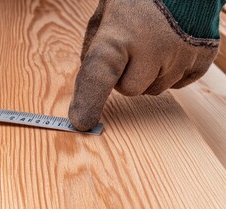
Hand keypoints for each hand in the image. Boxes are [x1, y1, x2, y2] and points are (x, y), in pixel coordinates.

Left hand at [68, 0, 218, 130]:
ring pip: (154, 89)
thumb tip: (90, 75)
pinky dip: (171, 72)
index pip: (99, 76)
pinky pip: (178, 84)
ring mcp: (180, 55)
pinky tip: (171, 48)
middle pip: (129, 90)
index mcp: (119, 34)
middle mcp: (151, 49)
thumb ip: (94, 44)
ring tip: (153, 43)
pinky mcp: (202, 58)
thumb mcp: (106, 11)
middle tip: (130, 50)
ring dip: (149, 74)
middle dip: (125, 77)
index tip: (82, 121)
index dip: (88, 100)